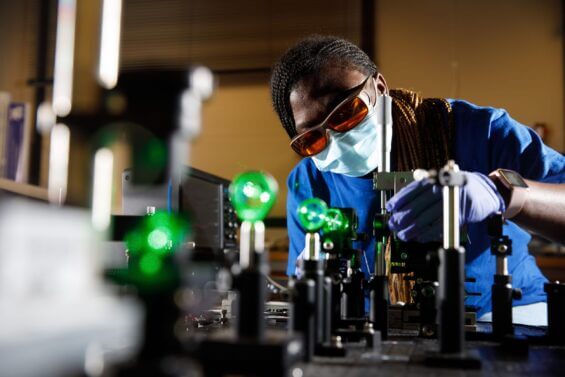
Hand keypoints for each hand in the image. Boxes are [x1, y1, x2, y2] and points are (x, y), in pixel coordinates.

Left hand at [385, 171, 504, 241]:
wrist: (485, 191)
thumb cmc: (457, 187)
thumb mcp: (439, 183)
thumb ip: (421, 191)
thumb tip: (400, 206)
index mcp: (434, 179)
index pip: (412, 190)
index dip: (399, 200)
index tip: (389, 208)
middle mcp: (441, 188)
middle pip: (416, 206)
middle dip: (402, 218)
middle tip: (393, 225)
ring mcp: (450, 201)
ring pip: (426, 218)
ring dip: (412, 229)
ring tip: (403, 235)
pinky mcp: (459, 214)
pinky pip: (440, 226)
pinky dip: (428, 233)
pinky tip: (419, 237)